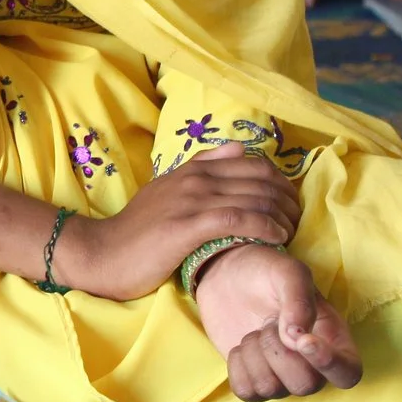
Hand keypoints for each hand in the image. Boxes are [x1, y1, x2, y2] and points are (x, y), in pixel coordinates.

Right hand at [58, 144, 300, 300]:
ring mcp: (191, 200)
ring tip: (290, 233)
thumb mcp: (167, 190)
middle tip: (297, 221)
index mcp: (192, 169)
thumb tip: (237, 147)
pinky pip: (240, 219)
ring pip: (255, 198)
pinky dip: (266, 227)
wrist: (104, 253)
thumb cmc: (138, 230)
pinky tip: (276, 239)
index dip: (281, 181)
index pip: (253, 163)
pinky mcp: (189, 226)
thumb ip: (201, 167)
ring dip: (283, 217)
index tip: (289, 203)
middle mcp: (195, 179)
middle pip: (261, 179)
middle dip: (288, 199)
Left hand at [192, 242, 361, 400]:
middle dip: (279, 353)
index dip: (329, 365)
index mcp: (332, 339)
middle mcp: (311, 365)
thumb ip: (299, 301)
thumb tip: (297, 337)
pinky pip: (246, 392)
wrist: (228, 274)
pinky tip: (242, 345)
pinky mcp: (253, 379)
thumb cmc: (267, 272)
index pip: (348, 373)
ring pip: (271, 389)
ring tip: (255, 331)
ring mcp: (281, 376)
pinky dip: (238, 366)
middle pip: (305, 386)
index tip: (303, 340)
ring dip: (255, 354)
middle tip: (268, 324)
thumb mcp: (288, 273)